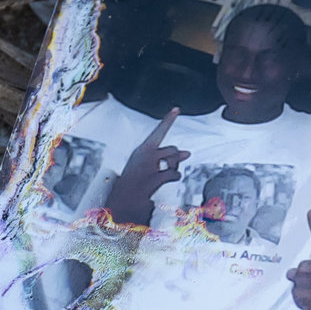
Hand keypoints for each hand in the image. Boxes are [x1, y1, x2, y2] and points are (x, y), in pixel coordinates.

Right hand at [104, 107, 186, 226]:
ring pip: (174, 159)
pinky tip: (163, 182)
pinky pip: (174, 174)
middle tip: (166, 169)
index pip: (158, 132)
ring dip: (174, 168)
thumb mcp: (150, 167)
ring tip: (162, 176)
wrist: (122, 201)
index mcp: (142, 150)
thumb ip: (169, 158)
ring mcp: (149, 166)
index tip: (177, 109)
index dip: (168, 120)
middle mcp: (144, 154)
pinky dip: (173, 178)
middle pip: (172, 148)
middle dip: (175, 159)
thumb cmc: (136, 183)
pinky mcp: (154, 177)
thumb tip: (188, 153)